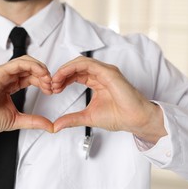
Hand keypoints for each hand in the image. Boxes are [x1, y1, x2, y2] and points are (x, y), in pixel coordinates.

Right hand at [0, 55, 52, 153]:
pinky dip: (33, 66)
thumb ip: (34, 121)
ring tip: (48, 80)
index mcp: (8, 85)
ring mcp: (1, 73)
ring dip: (40, 68)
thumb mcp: (16, 120)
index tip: (51, 91)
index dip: (43, 81)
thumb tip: (50, 126)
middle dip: (44, 75)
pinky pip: (19, 63)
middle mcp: (5, 77)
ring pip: (26, 61)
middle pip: (30, 67)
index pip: (30, 76)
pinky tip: (41, 75)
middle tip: (52, 86)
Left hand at [51, 56, 165, 143]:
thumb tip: (55, 126)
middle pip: (76, 66)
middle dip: (61, 74)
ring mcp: (106, 71)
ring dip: (65, 70)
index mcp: (97, 81)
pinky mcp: (109, 72)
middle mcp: (101, 74)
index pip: (75, 74)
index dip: (62, 79)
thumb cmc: (118, 117)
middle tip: (51, 85)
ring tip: (55, 81)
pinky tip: (63, 77)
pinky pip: (88, 64)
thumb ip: (71, 119)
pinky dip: (73, 68)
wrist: (135, 120)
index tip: (53, 89)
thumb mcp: (87, 117)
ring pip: (80, 62)